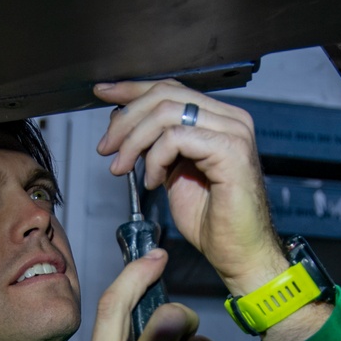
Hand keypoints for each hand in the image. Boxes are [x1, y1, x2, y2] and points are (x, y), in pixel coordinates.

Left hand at [94, 79, 286, 296]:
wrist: (238, 252)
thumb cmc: (211, 220)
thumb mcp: (173, 172)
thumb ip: (155, 145)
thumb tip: (124, 123)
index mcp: (218, 119)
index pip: (170, 88)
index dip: (132, 90)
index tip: (102, 93)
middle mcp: (230, 119)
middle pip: (164, 95)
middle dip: (126, 120)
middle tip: (106, 147)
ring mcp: (233, 132)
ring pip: (166, 113)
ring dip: (134, 141)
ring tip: (122, 169)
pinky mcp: (230, 150)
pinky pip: (176, 138)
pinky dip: (154, 159)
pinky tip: (152, 182)